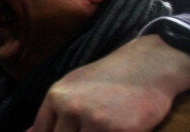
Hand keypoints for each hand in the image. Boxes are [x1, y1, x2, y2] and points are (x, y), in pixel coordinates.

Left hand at [29, 35, 189, 130]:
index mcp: (56, 97)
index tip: (66, 131)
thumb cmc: (109, 78)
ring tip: (98, 127)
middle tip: (86, 128)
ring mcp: (95, 120)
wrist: (148, 65)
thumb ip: (52, 112)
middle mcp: (71, 107)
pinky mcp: (119, 131)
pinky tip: (113, 131)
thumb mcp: (73, 86)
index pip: (41, 131)